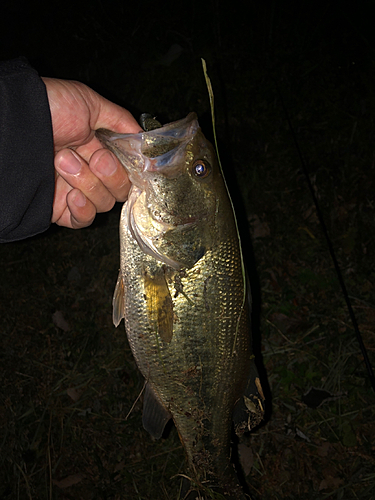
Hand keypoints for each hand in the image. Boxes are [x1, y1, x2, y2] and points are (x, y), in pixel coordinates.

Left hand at [42, 78, 140, 228]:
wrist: (14, 122)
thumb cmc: (48, 106)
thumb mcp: (89, 103)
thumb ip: (120, 121)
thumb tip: (143, 139)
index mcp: (98, 149)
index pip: (127, 170)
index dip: (131, 170)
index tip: (135, 164)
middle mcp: (88, 172)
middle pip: (119, 190)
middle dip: (109, 173)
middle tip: (92, 156)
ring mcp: (74, 190)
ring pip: (103, 203)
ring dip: (88, 182)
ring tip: (63, 160)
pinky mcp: (59, 208)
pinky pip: (82, 220)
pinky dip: (83, 209)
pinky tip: (73, 194)